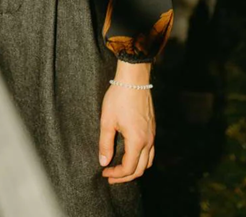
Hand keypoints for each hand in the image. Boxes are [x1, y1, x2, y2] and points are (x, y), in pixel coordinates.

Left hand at [98, 63, 154, 183]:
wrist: (134, 79)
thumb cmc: (119, 98)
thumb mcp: (107, 120)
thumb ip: (105, 143)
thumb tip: (103, 161)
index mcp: (137, 141)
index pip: (129, 168)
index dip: (116, 174)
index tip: (105, 173)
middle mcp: (148, 141)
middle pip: (140, 169)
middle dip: (125, 177)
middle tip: (111, 177)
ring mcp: (152, 134)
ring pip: (148, 161)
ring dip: (135, 169)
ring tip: (121, 169)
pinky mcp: (152, 128)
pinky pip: (150, 151)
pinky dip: (141, 159)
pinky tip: (130, 154)